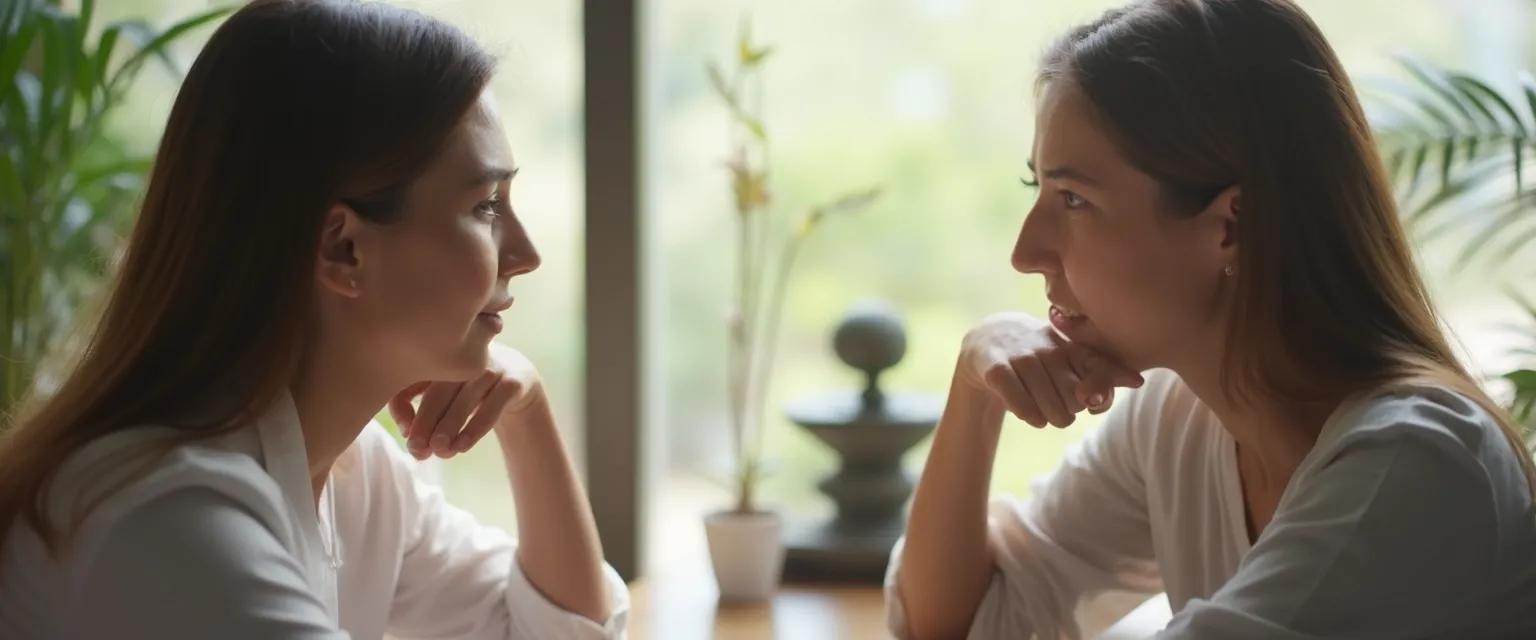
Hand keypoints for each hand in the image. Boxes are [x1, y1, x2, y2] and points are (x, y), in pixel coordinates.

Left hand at [389, 342, 542, 459]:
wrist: (517, 378)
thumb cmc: (467, 389)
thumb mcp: (442, 394)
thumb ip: (417, 410)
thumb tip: (407, 433)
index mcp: (439, 354)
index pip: (412, 380)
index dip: (402, 407)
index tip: (406, 435)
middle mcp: (465, 357)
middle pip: (439, 389)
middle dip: (425, 422)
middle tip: (417, 449)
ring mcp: (492, 367)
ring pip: (465, 398)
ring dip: (449, 427)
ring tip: (440, 451)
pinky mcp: (513, 383)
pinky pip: (492, 407)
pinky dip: (475, 428)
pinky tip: (462, 447)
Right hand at [957, 311, 1143, 427]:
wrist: (986, 340)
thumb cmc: (1039, 356)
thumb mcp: (1069, 359)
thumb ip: (1104, 372)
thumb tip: (1139, 381)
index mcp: (1070, 344)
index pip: (1097, 369)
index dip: (1102, 391)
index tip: (1094, 403)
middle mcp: (1047, 346)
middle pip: (1076, 399)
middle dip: (1071, 411)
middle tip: (1060, 407)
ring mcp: (1021, 356)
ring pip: (1051, 407)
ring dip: (1051, 419)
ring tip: (1046, 414)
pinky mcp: (996, 370)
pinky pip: (1021, 405)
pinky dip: (1030, 416)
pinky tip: (1032, 417)